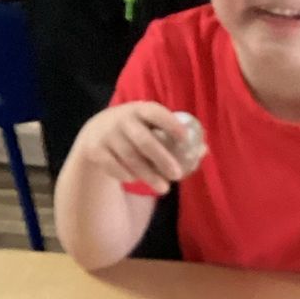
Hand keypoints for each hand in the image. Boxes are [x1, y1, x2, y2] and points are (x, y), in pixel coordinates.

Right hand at [71, 103, 193, 193]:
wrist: (96, 133)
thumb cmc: (136, 131)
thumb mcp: (151, 127)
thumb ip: (174, 137)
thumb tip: (203, 150)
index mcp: (140, 110)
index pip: (155, 113)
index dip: (170, 124)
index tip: (184, 139)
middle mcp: (122, 119)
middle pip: (144, 141)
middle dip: (162, 159)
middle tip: (177, 175)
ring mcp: (107, 134)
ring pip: (131, 158)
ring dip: (149, 175)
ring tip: (164, 188)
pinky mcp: (96, 150)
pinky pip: (114, 167)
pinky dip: (127, 175)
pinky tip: (135, 179)